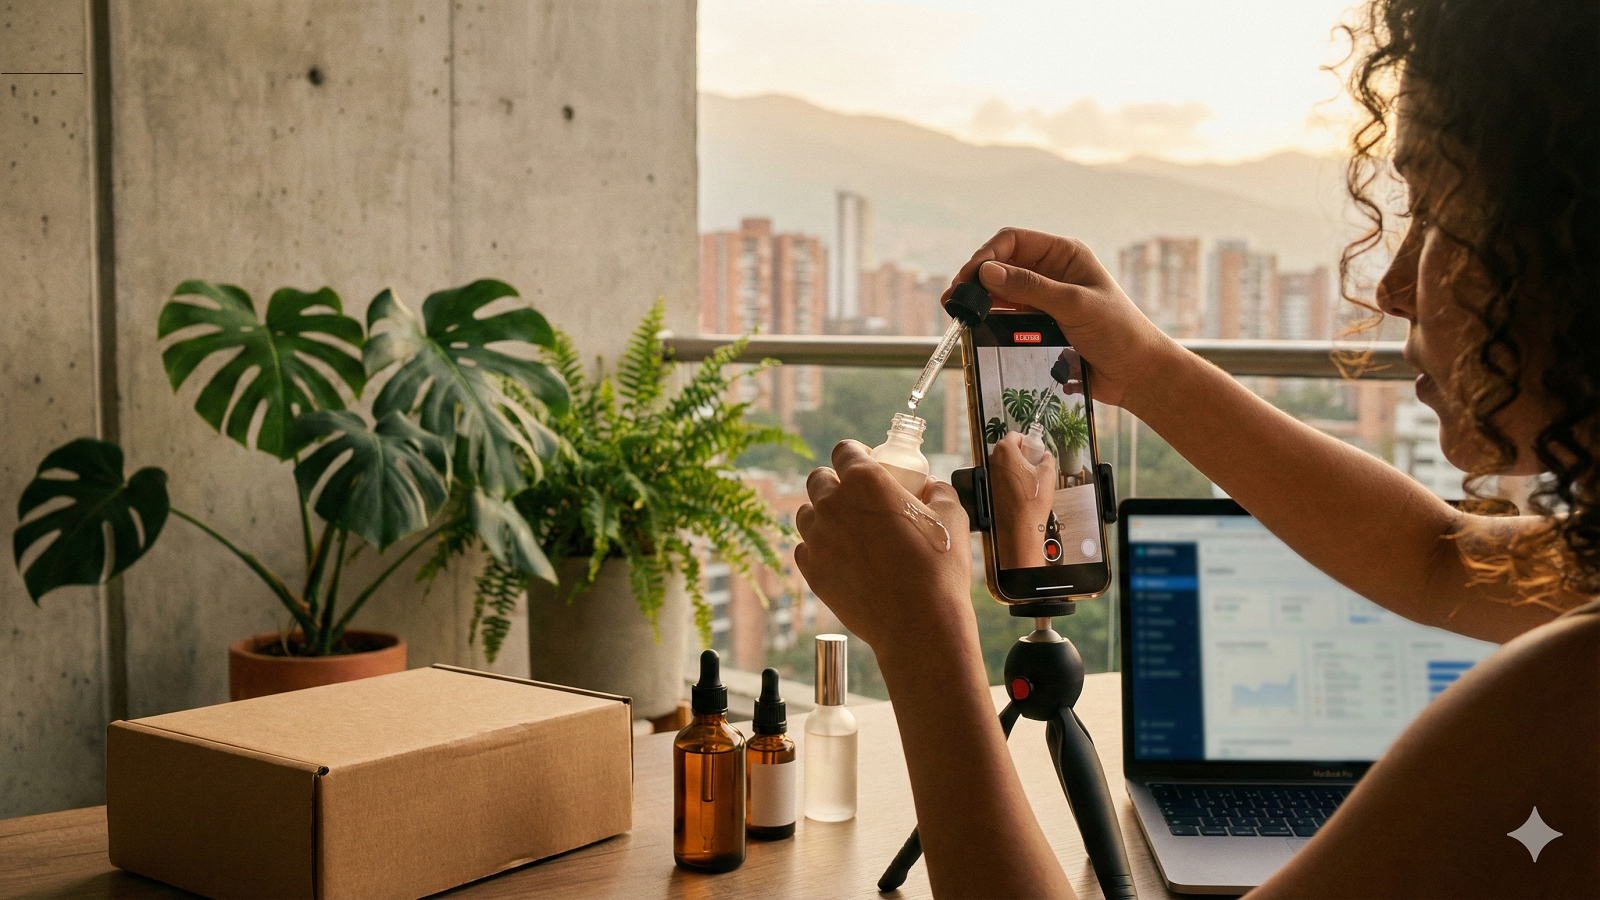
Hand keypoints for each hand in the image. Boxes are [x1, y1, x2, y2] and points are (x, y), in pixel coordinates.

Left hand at [793, 441, 974, 655]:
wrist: (919, 623)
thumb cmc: (939, 568)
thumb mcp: (952, 515)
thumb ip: (937, 490)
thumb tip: (929, 488)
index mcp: (864, 480)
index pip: (844, 450)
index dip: (856, 454)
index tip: (868, 464)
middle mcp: (832, 504)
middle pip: (818, 479)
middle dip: (835, 483)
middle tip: (858, 500)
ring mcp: (817, 538)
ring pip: (807, 514)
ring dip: (823, 515)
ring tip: (848, 530)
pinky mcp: (811, 571)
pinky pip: (805, 549)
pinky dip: (819, 549)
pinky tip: (842, 556)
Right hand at [943, 227, 1179, 410]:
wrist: (1137, 373)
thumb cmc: (1118, 332)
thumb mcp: (1074, 305)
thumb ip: (1030, 287)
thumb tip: (987, 272)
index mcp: (1064, 255)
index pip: (1014, 241)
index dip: (987, 256)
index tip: (968, 277)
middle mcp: (1052, 272)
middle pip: (1002, 265)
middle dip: (976, 278)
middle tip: (955, 299)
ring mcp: (1045, 298)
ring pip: (1001, 292)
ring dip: (980, 300)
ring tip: (959, 313)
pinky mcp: (1040, 324)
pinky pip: (1008, 316)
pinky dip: (990, 319)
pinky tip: (977, 325)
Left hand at [987, 433, 1056, 568]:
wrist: (1020, 526)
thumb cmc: (1031, 501)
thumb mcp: (1048, 473)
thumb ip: (1047, 458)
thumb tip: (1046, 456)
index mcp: (1005, 451)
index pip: (1014, 435)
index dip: (1027, 440)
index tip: (1034, 447)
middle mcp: (993, 460)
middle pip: (1007, 448)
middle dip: (1021, 453)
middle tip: (1034, 462)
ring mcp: (989, 475)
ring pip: (1004, 463)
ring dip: (1016, 466)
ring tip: (1031, 478)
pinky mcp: (990, 487)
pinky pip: (1001, 476)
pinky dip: (1011, 478)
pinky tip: (1023, 489)